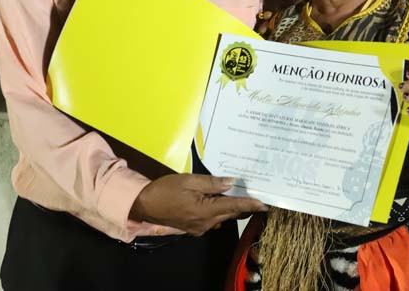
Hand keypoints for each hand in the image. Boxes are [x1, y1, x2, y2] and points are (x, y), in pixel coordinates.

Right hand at [129, 174, 266, 235]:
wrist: (144, 204)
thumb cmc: (165, 190)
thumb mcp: (189, 180)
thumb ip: (211, 183)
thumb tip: (230, 183)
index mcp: (205, 211)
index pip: (233, 207)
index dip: (250, 205)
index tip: (264, 204)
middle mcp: (205, 223)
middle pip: (230, 214)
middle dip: (243, 205)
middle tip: (256, 193)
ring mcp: (199, 228)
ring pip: (221, 217)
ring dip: (230, 207)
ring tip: (240, 193)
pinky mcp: (194, 228)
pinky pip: (212, 219)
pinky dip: (219, 210)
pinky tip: (220, 199)